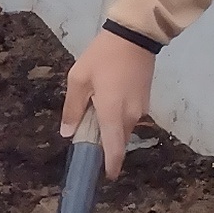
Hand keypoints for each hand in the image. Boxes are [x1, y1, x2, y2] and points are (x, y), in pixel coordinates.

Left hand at [61, 29, 157, 176]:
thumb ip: (73, 108)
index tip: (104, 177)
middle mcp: (130, 116)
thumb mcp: (78, 79)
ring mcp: (141, 109)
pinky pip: (129, 118)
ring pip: (124, 130)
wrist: (134, 36)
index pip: (114, 149)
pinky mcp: (145, 100)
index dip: (110, 165)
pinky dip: (117, 121)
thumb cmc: (102, 57)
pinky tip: (104, 109)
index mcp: (113, 113)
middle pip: (118, 142)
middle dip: (106, 149)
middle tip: (88, 146)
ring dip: (110, 133)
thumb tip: (68, 132)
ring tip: (92, 123)